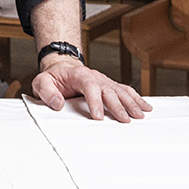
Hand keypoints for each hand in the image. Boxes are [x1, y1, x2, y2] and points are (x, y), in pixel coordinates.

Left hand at [31, 57, 151, 122]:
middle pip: (109, 90)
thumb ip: (46, 91)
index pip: (89, 86)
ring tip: (140, 116)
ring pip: (120, 91)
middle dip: (118, 105)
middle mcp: (95, 76)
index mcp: (78, 74)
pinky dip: (137, 99)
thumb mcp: (42, 82)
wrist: (62, 68)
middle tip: (125, 120)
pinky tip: (146, 108)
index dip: (95, 101)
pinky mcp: (110, 86)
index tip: (98, 117)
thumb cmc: (53, 78)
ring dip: (131, 103)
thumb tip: (56, 103)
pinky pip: (125, 91)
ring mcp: (104, 81)